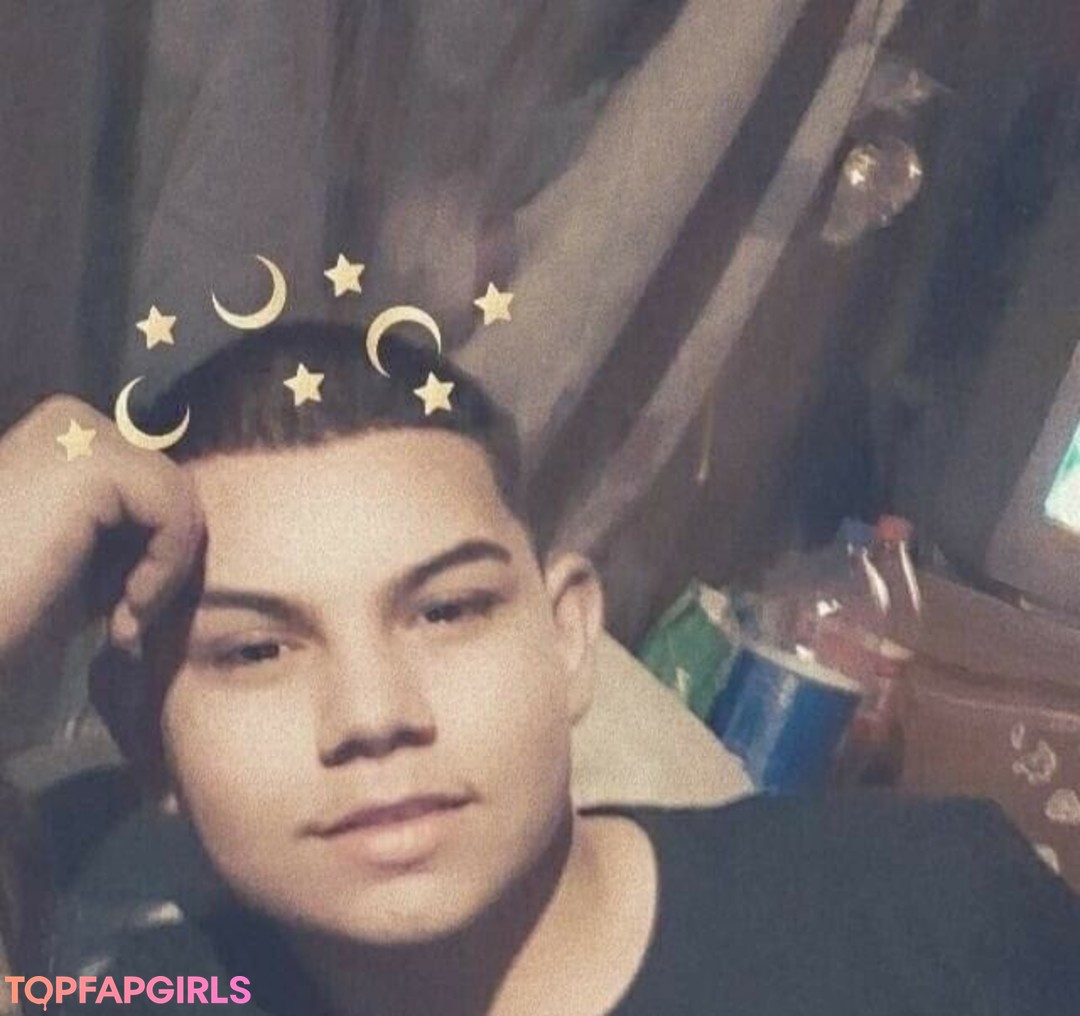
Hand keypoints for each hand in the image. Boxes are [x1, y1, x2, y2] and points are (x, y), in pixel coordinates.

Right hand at [0, 395, 204, 659]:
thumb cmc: (8, 610)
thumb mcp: (89, 563)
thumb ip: (135, 531)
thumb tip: (198, 526)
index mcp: (68, 433)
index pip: (161, 484)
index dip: (160, 554)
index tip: (123, 612)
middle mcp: (72, 418)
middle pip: (177, 487)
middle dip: (165, 560)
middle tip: (124, 620)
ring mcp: (78, 431)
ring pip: (182, 500)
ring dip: (165, 573)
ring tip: (120, 620)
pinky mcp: (90, 462)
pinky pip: (175, 512)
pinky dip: (164, 571)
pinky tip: (121, 612)